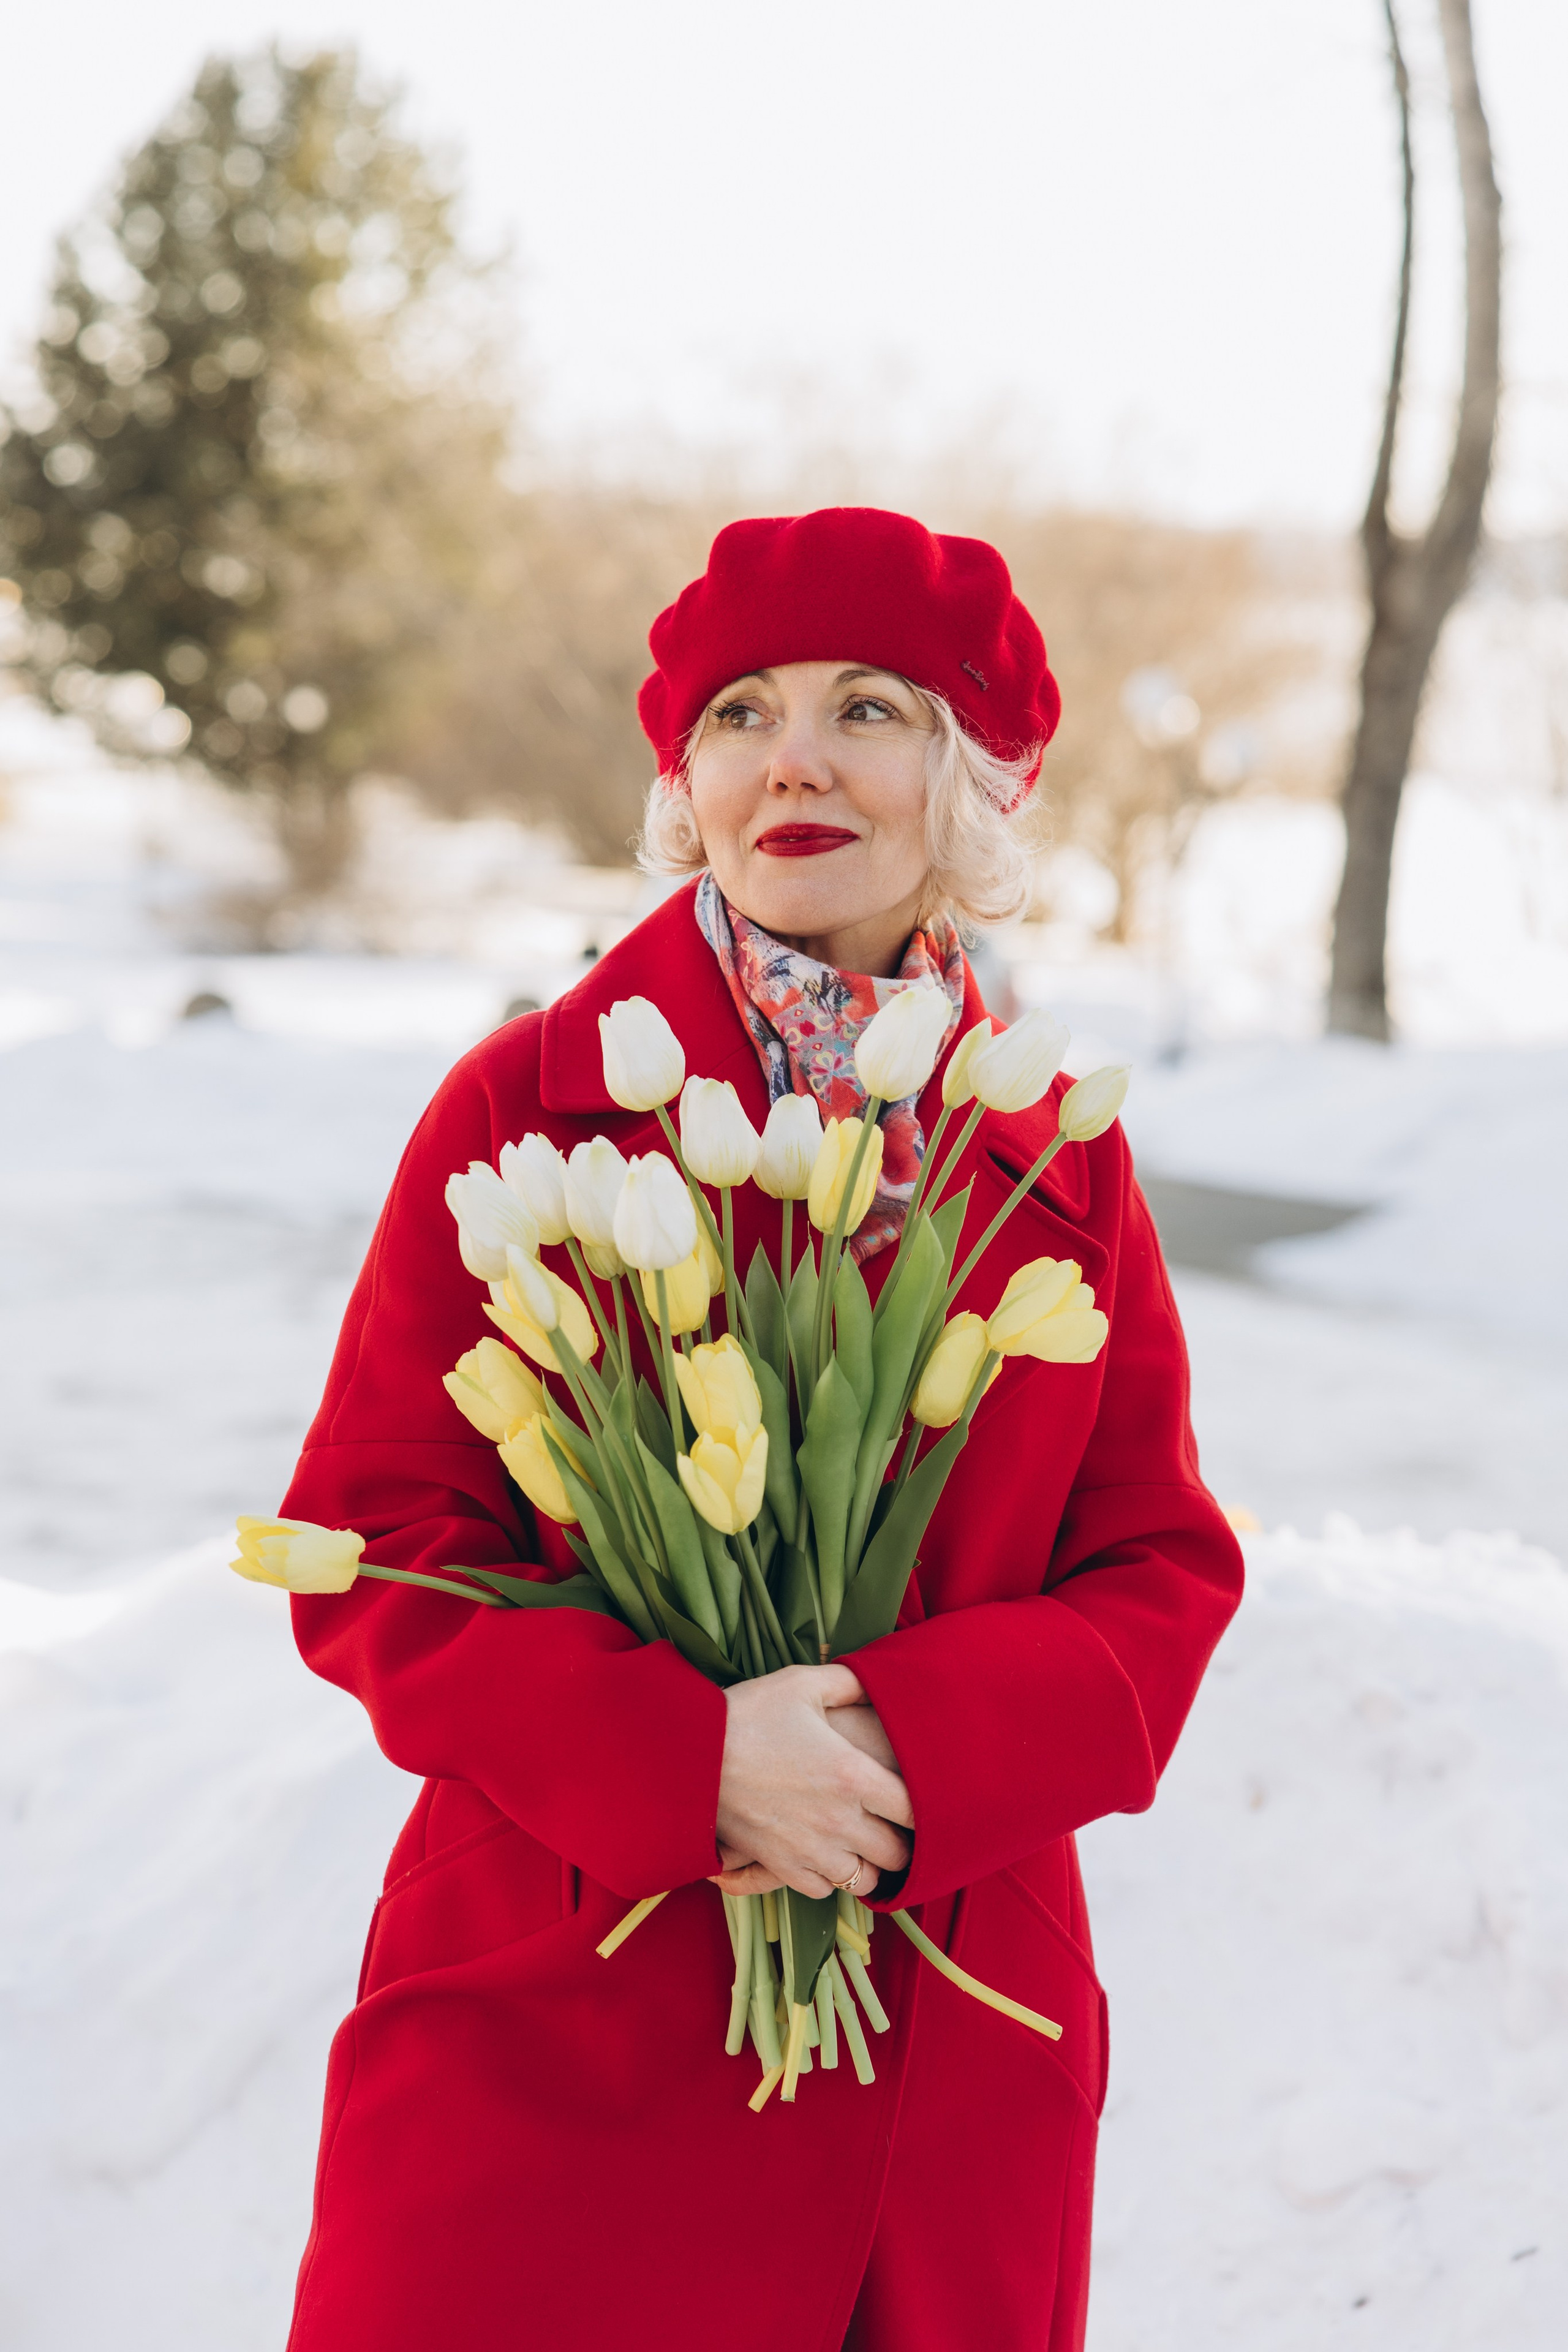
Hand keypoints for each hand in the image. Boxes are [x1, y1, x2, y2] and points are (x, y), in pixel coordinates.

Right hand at [711, 1663, 912, 1900]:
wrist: (692, 1756)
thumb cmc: (749, 1714)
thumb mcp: (802, 1684)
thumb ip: (849, 1681)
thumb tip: (877, 1679)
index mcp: (852, 1774)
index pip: (916, 1810)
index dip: (927, 1808)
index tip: (921, 1800)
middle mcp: (839, 1819)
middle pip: (897, 1853)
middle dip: (903, 1842)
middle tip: (897, 1827)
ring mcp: (810, 1848)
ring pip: (863, 1879)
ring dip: (870, 1865)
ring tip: (865, 1847)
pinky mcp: (781, 1866)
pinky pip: (823, 1890)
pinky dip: (831, 1879)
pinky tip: (827, 1857)